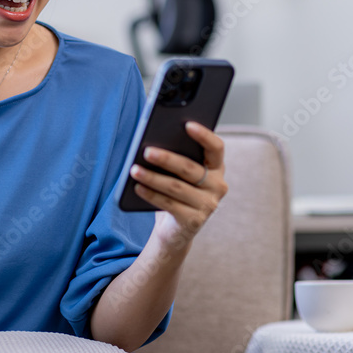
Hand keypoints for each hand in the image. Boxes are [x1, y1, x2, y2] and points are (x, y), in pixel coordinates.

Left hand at [129, 121, 226, 247]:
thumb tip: (154, 142)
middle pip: (190, 169)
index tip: (187, 124)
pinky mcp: (194, 221)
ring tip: (134, 170)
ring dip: (153, 177)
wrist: (175, 229)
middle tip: (146, 151)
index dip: (204, 135)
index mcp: (217, 168)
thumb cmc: (175, 192)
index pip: (216, 148)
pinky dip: (151, 195)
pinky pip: (169, 204)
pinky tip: (137, 187)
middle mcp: (218, 186)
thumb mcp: (178, 174)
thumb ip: (177, 158)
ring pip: (176, 187)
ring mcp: (208, 205)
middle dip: (166, 159)